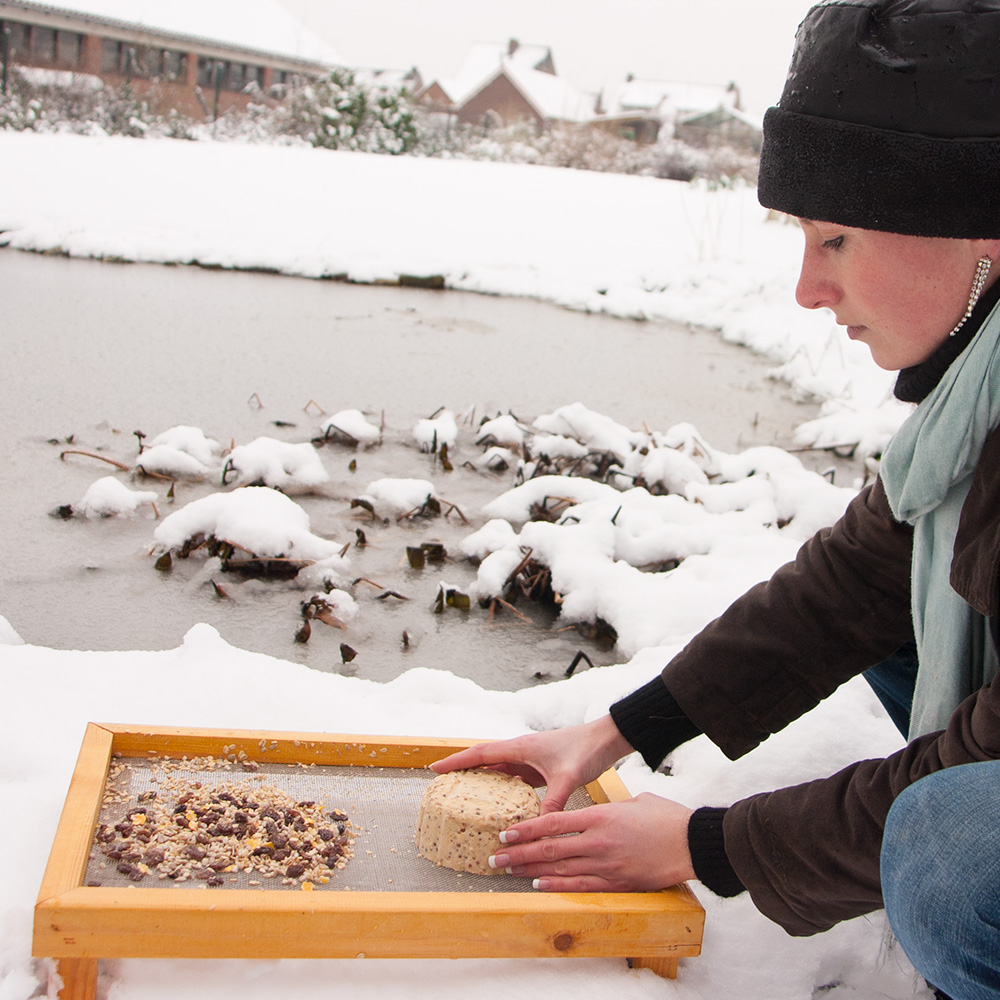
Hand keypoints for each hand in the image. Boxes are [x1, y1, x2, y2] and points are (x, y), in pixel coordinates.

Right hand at [430, 715, 632, 813]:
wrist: (606, 740)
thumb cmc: (586, 750)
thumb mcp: (568, 778)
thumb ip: (553, 802)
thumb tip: (539, 827)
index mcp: (521, 747)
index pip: (481, 754)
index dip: (458, 762)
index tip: (436, 769)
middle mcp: (522, 751)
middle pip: (485, 761)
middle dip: (463, 771)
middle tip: (444, 786)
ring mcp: (531, 759)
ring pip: (499, 771)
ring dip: (482, 781)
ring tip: (465, 798)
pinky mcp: (541, 768)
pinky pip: (515, 779)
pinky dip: (504, 790)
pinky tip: (500, 805)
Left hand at [487, 793, 694, 891]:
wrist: (692, 842)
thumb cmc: (665, 817)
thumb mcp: (633, 803)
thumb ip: (609, 809)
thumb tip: (599, 815)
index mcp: (600, 816)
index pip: (553, 822)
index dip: (527, 829)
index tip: (506, 832)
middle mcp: (598, 841)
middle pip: (549, 848)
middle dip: (519, 852)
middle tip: (496, 856)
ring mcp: (607, 864)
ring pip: (560, 869)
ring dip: (531, 870)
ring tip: (509, 871)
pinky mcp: (617, 882)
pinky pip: (580, 886)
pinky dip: (557, 885)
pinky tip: (538, 884)